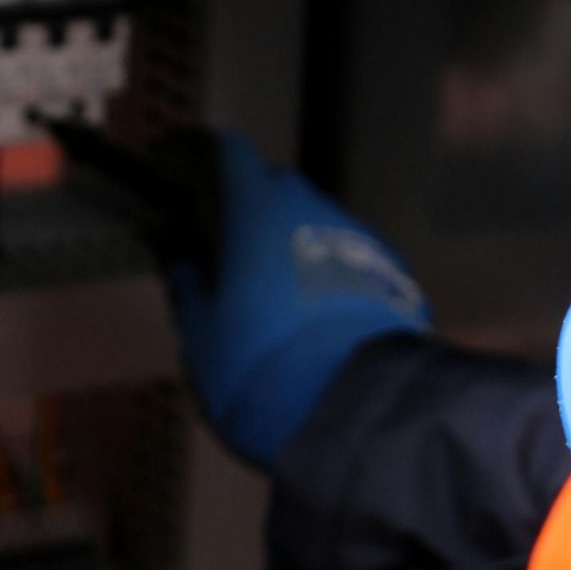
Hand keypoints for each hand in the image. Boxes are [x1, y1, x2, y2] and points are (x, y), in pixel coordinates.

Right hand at [166, 131, 430, 468]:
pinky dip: (325, 277)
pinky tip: (314, 321)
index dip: (197, 158)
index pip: (225, 153)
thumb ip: (186, 283)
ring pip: (315, 225)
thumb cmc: (257, 371)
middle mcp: (313, 208)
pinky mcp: (395, 278)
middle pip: (274, 187)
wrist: (354, 416)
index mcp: (256, 210)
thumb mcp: (201, 334)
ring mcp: (361, 240)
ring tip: (271, 297)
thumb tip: (175, 252)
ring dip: (289, 246)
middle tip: (223, 251)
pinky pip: (348, 262)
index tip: (177, 177)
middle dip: (245, 208)